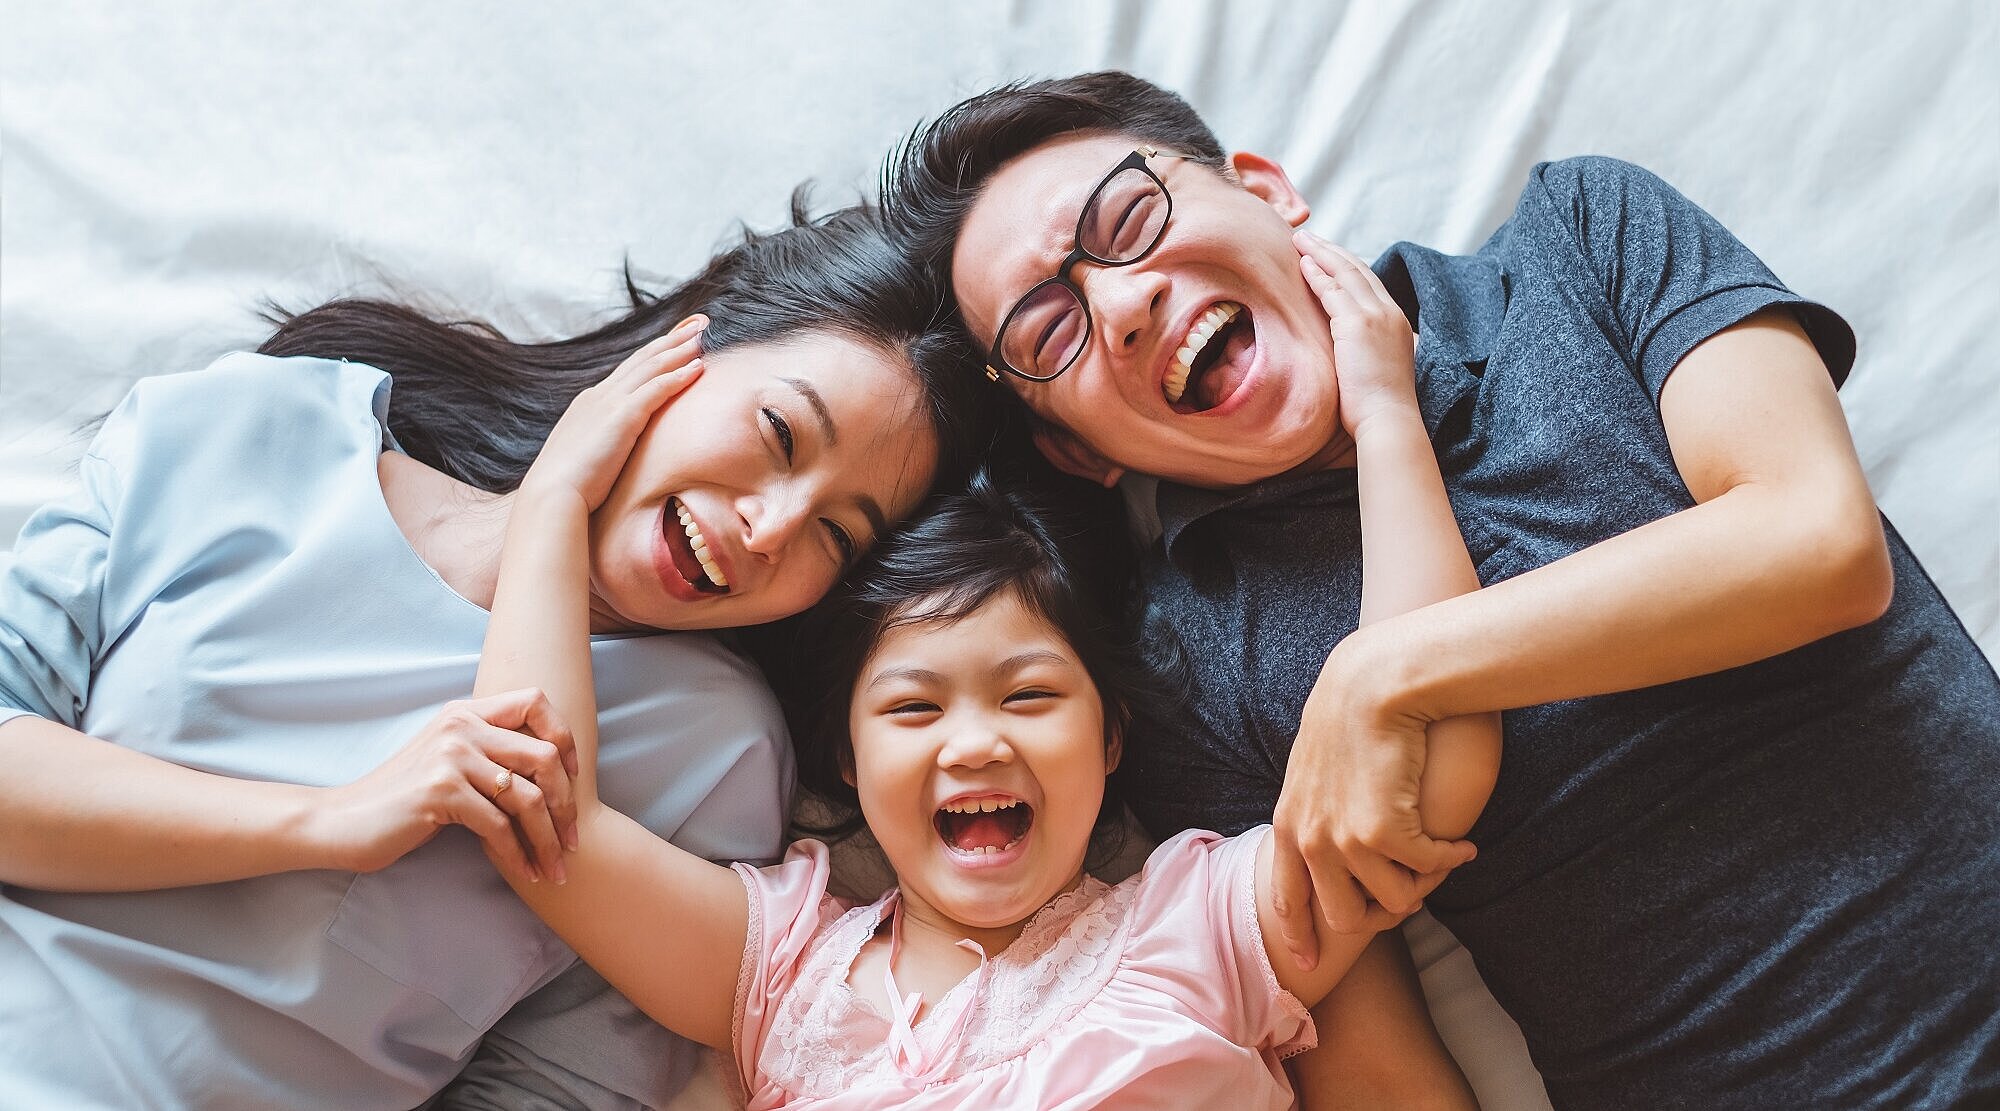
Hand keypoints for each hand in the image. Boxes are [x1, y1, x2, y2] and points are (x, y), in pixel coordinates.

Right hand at [313, 688, 579, 885]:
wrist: (342, 822)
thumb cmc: (402, 800)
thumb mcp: (448, 762)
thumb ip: (489, 753)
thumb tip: (554, 772)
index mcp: (466, 712)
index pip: (535, 701)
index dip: (565, 737)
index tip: (574, 777)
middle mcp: (461, 725)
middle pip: (545, 756)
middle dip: (567, 804)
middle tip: (573, 841)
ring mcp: (451, 757)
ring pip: (528, 797)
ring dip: (548, 840)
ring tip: (556, 869)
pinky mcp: (441, 792)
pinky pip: (499, 825)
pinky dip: (518, 855)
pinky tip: (525, 873)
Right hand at [519, 316, 706, 510]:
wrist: (551, 494)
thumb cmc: (568, 486)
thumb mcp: (586, 455)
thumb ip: (601, 444)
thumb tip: (615, 452)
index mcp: (590, 403)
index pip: (628, 371)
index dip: (654, 353)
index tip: (675, 339)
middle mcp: (599, 396)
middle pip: (642, 359)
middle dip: (671, 339)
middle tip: (699, 322)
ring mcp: (609, 403)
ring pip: (651, 367)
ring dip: (679, 349)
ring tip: (704, 335)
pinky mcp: (622, 417)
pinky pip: (656, 389)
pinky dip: (678, 376)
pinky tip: (698, 367)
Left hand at [1268, 634, 1476, 969]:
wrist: (1374, 682)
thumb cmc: (1351, 714)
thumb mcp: (1314, 767)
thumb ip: (1315, 807)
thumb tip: (1327, 841)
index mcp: (1287, 825)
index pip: (1287, 899)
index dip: (1300, 935)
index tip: (1310, 964)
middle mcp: (1309, 841)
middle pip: (1344, 917)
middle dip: (1383, 914)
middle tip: (1414, 894)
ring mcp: (1344, 841)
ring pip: (1394, 902)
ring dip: (1424, 886)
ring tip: (1443, 859)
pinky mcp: (1384, 833)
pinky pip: (1426, 871)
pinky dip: (1450, 859)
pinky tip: (1465, 846)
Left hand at [1294, 231, 1418, 439]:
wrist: (1387, 420)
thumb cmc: (1378, 405)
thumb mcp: (1378, 367)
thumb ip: (1368, 348)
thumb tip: (1350, 348)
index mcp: (1396, 321)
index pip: (1369, 282)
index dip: (1346, 265)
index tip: (1326, 255)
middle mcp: (1389, 312)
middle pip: (1358, 269)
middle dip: (1331, 250)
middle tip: (1309, 237)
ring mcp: (1375, 316)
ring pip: (1345, 273)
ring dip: (1320, 253)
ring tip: (1299, 240)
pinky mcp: (1357, 325)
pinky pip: (1333, 291)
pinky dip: (1317, 275)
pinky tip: (1302, 264)